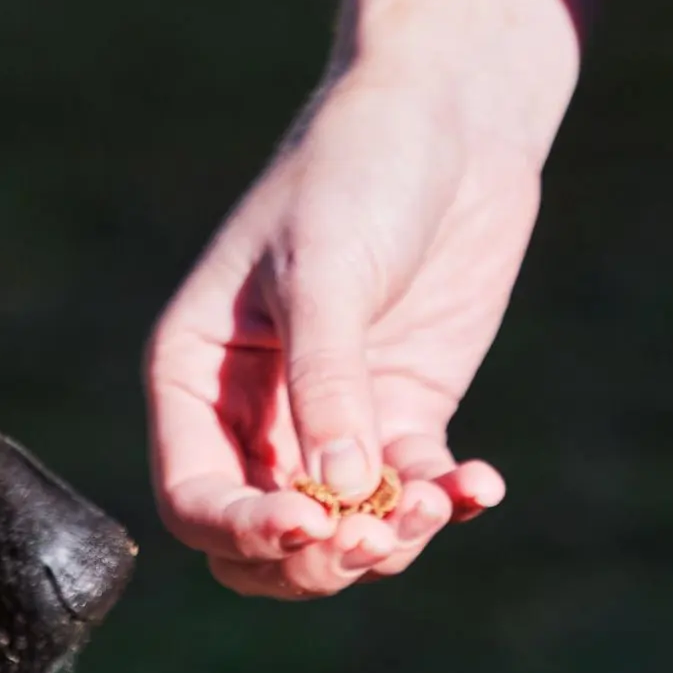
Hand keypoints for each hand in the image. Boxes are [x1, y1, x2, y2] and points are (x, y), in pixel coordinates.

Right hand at [143, 0, 632, 599]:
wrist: (449, 114)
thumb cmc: (359, 169)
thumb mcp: (328, 272)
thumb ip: (326, 385)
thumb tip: (336, 498)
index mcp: (195, 375)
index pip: (195, 498)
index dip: (244, 531)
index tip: (309, 526)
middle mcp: (252, 413)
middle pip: (259, 543)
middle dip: (314, 559)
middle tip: (373, 538)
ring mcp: (330, 421)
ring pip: (338, 534)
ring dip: (384, 542)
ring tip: (434, 505)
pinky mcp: (403, 413)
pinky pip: (408, 494)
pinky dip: (440, 504)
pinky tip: (477, 486)